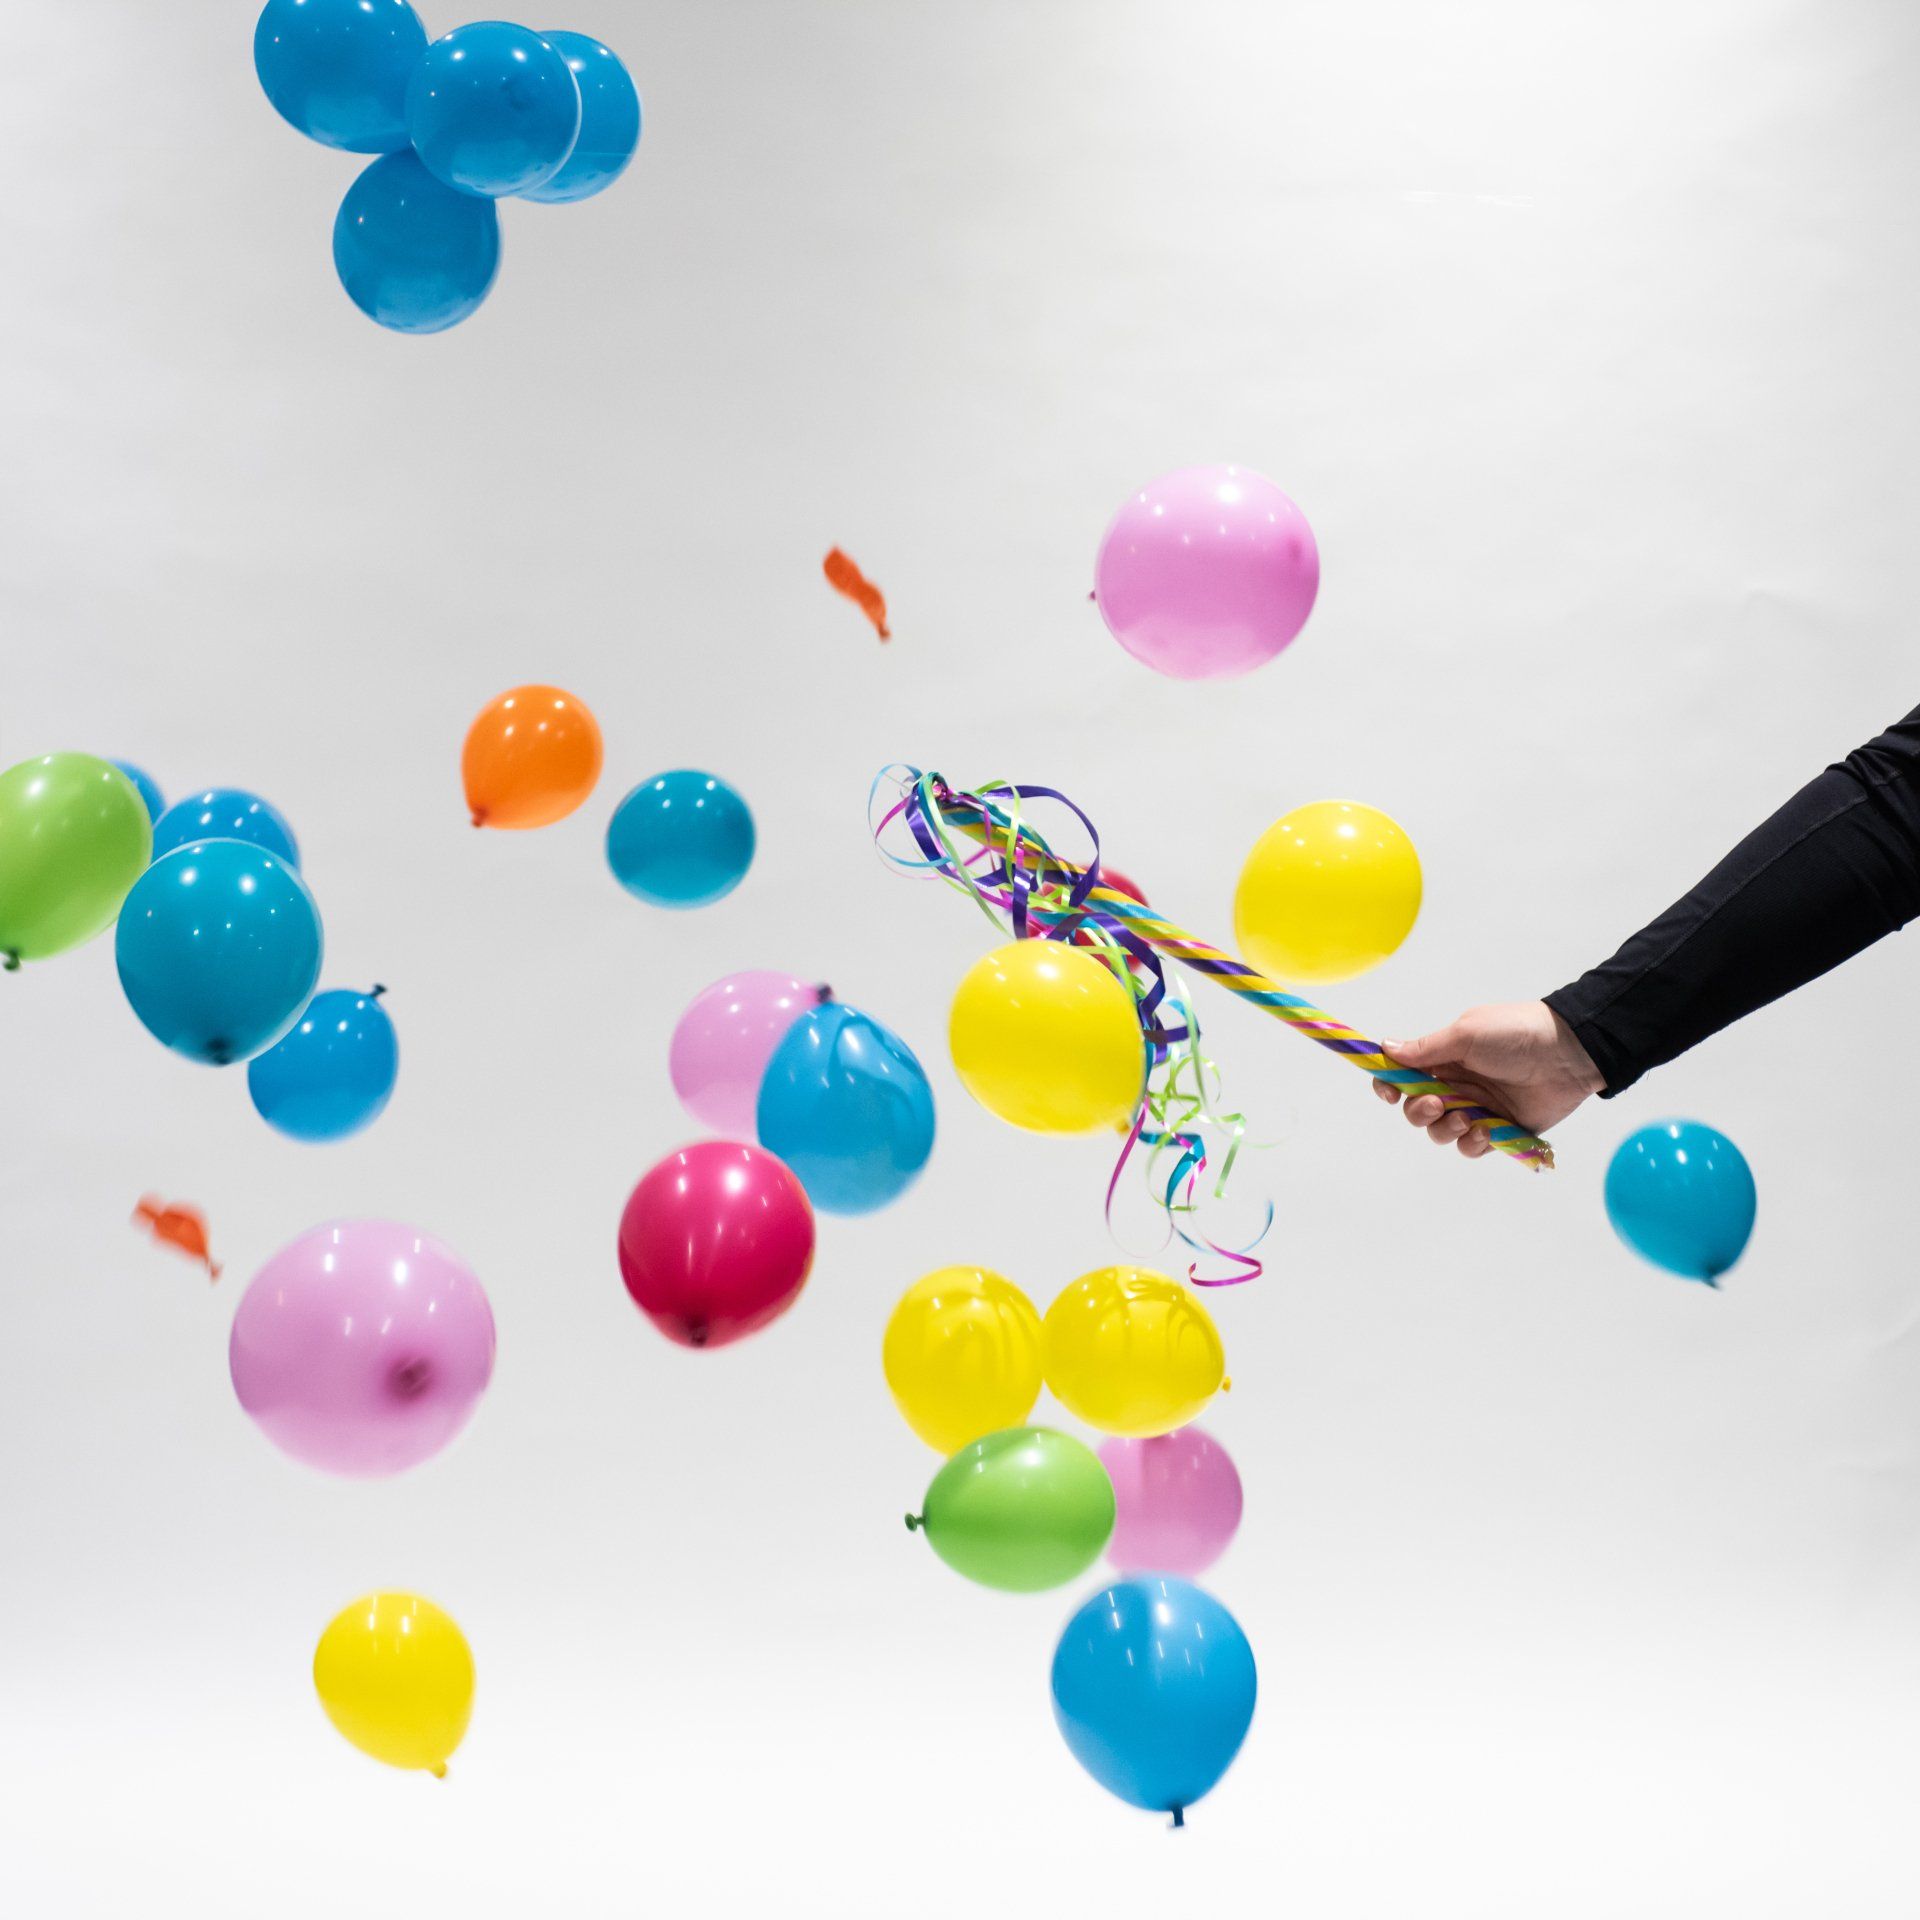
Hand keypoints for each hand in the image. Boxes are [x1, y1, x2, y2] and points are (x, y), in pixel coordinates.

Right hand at [1371, 1001, 1603, 1158]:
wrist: (1569, 1054)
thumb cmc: (1515, 1034)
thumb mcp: (1466, 1034)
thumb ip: (1426, 1048)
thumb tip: (1385, 1048)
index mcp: (1443, 1059)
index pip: (1402, 1076)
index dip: (1388, 1085)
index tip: (1388, 1092)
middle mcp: (1455, 1085)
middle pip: (1415, 1110)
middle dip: (1418, 1112)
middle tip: (1438, 1103)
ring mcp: (1475, 1110)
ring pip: (1439, 1133)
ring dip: (1445, 1129)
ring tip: (1467, 1118)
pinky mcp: (1497, 1131)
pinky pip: (1470, 1147)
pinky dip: (1472, 1142)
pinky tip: (1487, 1130)